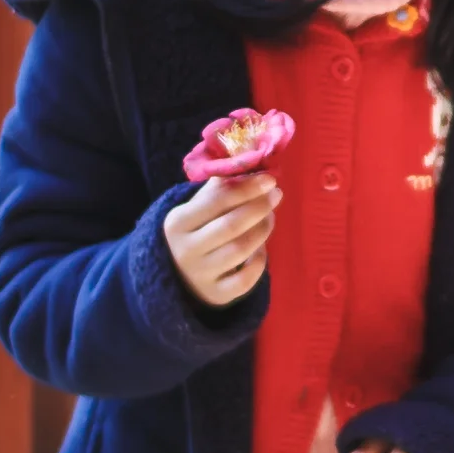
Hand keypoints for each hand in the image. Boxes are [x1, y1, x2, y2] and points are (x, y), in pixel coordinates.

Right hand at [161, 169, 276, 305]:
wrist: (176, 276)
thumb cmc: (194, 232)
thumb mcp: (196, 208)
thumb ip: (219, 185)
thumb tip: (248, 157)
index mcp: (178, 222)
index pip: (216, 200)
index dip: (247, 188)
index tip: (270, 178)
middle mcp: (186, 250)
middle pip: (232, 225)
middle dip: (259, 207)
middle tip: (276, 195)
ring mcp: (201, 275)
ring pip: (241, 250)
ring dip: (263, 230)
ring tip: (270, 217)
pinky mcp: (216, 294)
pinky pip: (247, 278)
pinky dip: (259, 260)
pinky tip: (261, 248)